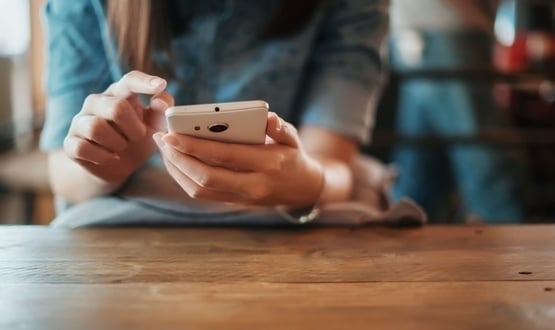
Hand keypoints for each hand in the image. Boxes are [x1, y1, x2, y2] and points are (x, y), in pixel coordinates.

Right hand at [64, 70, 173, 183]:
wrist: (117, 167)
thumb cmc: (137, 139)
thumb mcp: (155, 126)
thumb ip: (162, 111)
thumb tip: (161, 100)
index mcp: (120, 93)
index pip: (130, 80)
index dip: (144, 82)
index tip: (161, 85)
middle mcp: (97, 102)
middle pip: (115, 107)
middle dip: (134, 128)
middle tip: (139, 137)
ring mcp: (80, 121)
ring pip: (96, 127)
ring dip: (118, 143)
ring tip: (123, 147)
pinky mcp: (70, 143)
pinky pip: (83, 148)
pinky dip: (103, 156)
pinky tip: (112, 158)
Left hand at [153, 112, 323, 207]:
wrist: (302, 190)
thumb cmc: (293, 156)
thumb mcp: (293, 138)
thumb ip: (280, 128)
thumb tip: (268, 117)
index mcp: (268, 164)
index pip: (224, 156)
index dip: (194, 146)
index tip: (172, 134)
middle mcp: (253, 185)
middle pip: (206, 177)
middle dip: (178, 159)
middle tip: (161, 139)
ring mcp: (242, 198)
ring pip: (200, 189)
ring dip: (177, 170)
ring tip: (163, 149)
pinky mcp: (234, 203)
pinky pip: (202, 194)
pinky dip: (184, 179)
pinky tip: (175, 162)